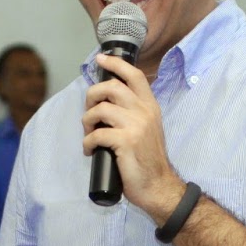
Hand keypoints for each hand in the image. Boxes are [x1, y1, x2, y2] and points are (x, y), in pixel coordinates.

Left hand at [82, 53, 186, 220]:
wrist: (158, 186)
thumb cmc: (148, 160)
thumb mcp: (147, 129)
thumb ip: (134, 113)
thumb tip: (108, 103)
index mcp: (150, 107)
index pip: (134, 75)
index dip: (115, 64)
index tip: (100, 59)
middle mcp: (144, 112)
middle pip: (111, 87)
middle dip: (92, 97)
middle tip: (89, 114)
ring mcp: (136, 126)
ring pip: (100, 109)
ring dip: (87, 122)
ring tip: (89, 135)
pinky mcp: (126, 142)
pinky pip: (96, 134)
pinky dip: (87, 143)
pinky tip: (90, 151)